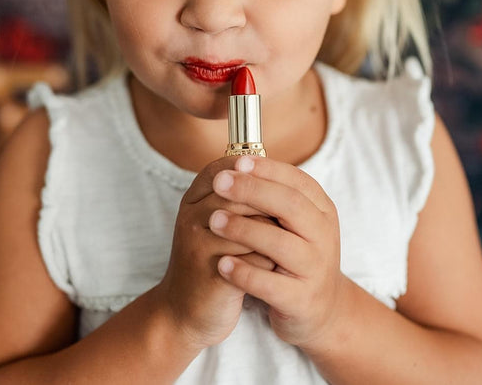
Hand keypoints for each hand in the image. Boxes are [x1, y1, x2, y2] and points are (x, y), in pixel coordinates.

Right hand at [157, 156, 276, 349]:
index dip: (259, 174)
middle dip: (273, 205)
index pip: (228, 168)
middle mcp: (191, 217)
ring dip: (276, 233)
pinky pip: (253, 259)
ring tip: (289, 242)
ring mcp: (199, 245)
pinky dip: (270, 262)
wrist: (186, 313)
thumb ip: (240, 200)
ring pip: (252, 225)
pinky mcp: (211, 275)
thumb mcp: (218, 226)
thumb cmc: (211, 262)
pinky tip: (276, 268)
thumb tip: (279, 176)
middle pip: (242, 193)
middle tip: (295, 217)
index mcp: (194, 199)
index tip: (281, 187)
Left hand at [208, 156, 348, 349]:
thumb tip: (236, 159)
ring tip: (212, 221)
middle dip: (252, 190)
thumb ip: (273, 194)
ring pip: (280, 244)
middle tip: (219, 183)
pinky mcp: (302, 299)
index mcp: (321, 210)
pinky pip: (271, 284)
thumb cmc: (297, 255)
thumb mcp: (294, 222)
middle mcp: (323, 236)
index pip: (297, 181)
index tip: (236, 162)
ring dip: (243, 229)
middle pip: (290, 205)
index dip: (266, 169)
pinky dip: (245, 272)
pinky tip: (221, 264)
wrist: (321, 310)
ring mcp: (315, 268)